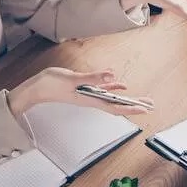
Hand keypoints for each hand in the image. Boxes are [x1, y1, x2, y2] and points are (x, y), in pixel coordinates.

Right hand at [8, 67, 153, 117]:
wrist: (36, 88)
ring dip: (126, 98)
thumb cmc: (51, 84)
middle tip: (150, 105)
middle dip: (134, 105)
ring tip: (140, 98)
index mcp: (90, 99)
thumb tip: (112, 76)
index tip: (145, 110)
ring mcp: (88, 95)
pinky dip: (112, 88)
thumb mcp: (73, 78)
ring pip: (112, 98)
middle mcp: (91, 99)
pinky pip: (102, 90)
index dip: (131, 108)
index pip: (115, 106)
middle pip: (117, 104)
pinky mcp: (83, 89)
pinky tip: (120, 85)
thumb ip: (93, 78)